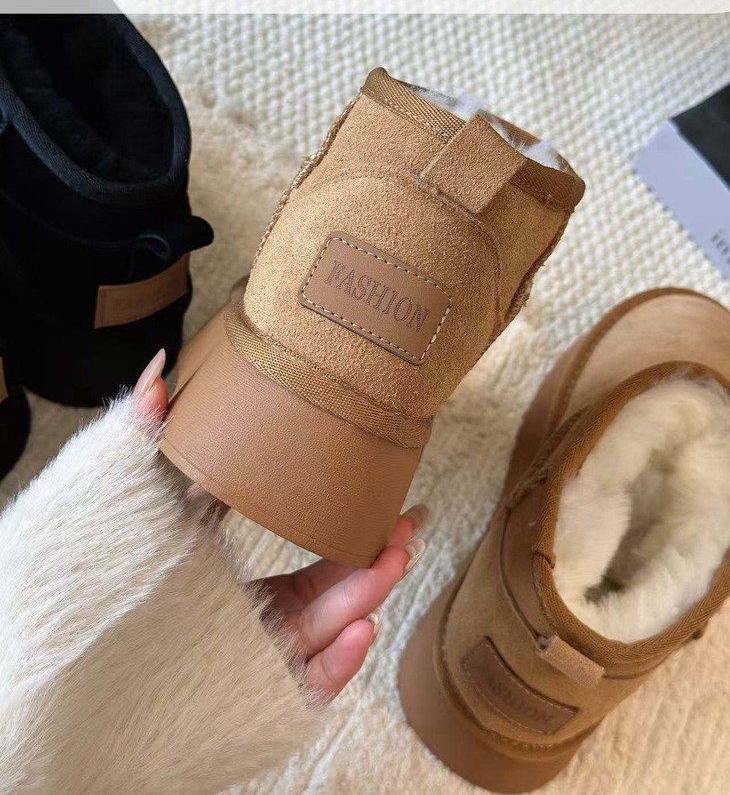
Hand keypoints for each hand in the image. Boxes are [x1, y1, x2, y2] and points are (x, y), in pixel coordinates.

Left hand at [135, 350, 428, 702]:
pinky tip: (363, 628)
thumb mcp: (138, 499)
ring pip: (327, 631)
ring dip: (367, 596)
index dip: (354, 532)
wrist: (72, 648)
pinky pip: (306, 686)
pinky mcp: (254, 694)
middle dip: (377, 559)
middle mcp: (256, 621)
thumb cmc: (111, 570)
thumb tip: (158, 370)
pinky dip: (339, 663)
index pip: (311, 559)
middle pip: (331, 592)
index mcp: (239, 583)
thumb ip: (146, 436)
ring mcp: (257, 658)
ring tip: (394, 558)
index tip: (395, 503)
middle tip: (410, 525)